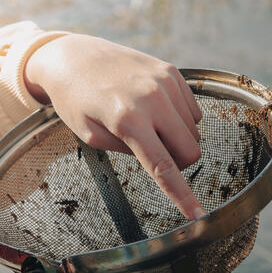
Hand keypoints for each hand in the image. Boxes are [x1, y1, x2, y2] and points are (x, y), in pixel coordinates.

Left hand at [24, 34, 205, 218]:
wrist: (72, 56)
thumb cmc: (75, 99)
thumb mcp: (89, 135)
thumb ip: (126, 152)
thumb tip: (162, 161)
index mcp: (127, 119)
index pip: (163, 167)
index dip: (183, 195)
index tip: (199, 216)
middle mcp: (151, 98)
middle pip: (190, 150)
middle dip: (178, 162)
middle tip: (151, 154)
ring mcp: (164, 82)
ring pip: (194, 130)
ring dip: (176, 137)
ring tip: (144, 125)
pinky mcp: (171, 71)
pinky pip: (192, 108)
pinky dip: (179, 117)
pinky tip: (153, 109)